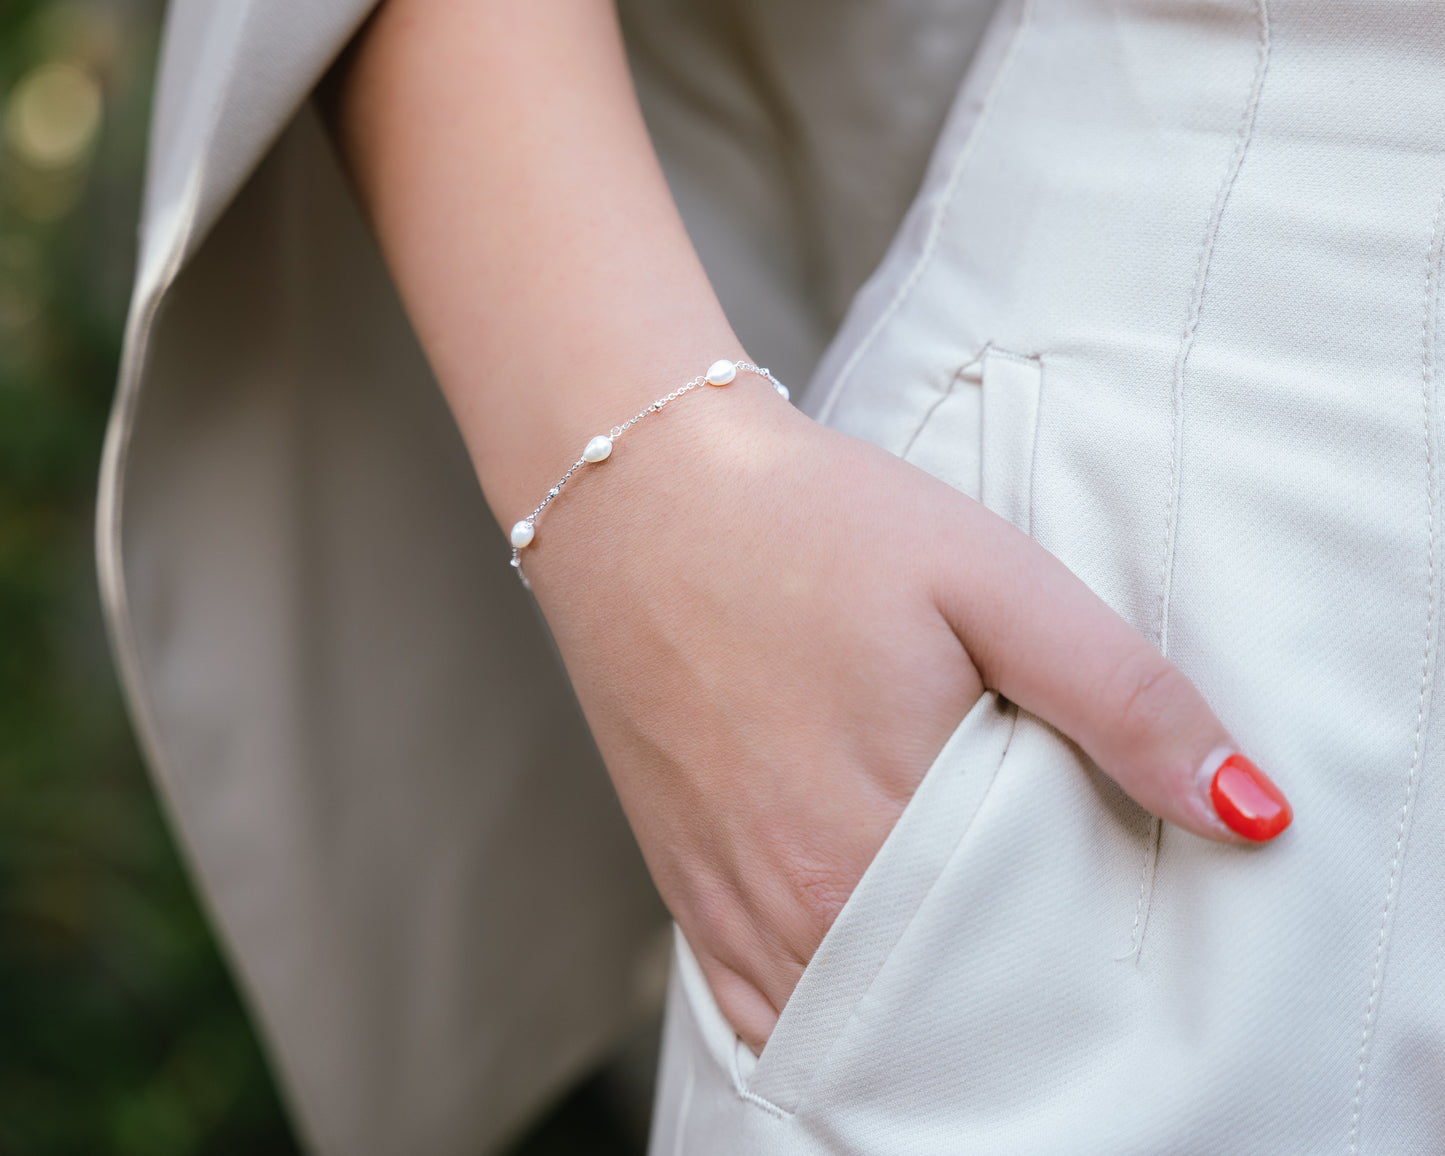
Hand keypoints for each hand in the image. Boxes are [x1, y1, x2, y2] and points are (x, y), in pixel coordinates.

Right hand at [522, 373, 1291, 1052]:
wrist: (641, 491)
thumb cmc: (813, 524)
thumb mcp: (989, 580)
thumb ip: (1119, 698)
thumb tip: (1247, 810)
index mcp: (881, 837)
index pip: (1020, 967)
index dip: (1080, 953)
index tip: (1106, 911)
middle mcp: (795, 896)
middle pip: (935, 1007)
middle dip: (1001, 989)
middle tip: (1045, 927)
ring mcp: (727, 898)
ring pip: (849, 1020)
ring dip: (916, 1005)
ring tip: (965, 948)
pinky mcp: (681, 882)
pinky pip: (759, 1006)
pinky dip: (820, 1008)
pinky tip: (862, 969)